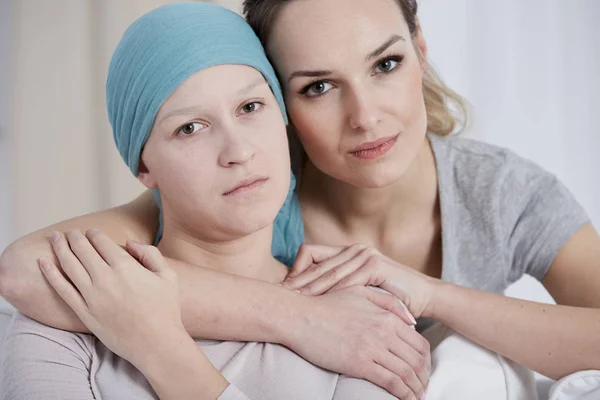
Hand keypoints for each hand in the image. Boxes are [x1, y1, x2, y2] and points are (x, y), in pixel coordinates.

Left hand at [38, 229, 185, 367]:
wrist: (156, 343)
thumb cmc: (166, 309)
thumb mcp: (168, 275)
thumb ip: (150, 253)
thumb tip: (129, 243)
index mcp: (126, 267)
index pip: (102, 242)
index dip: (94, 233)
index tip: (91, 231)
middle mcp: (105, 278)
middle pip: (82, 250)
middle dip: (74, 237)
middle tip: (70, 232)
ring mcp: (92, 296)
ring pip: (69, 265)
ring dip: (59, 248)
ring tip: (54, 238)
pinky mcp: (84, 313)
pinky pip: (62, 289)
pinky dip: (50, 274)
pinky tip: (42, 263)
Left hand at [283, 244, 436, 318]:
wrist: (422, 296)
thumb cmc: (388, 295)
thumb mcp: (359, 288)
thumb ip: (338, 285)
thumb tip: (305, 297)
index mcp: (346, 252)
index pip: (309, 252)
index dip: (294, 269)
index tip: (284, 289)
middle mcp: (354, 250)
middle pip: (316, 264)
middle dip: (296, 282)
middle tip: (279, 297)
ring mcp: (365, 256)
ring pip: (329, 272)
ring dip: (310, 288)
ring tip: (294, 302)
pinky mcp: (376, 267)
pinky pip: (349, 281)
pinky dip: (334, 293)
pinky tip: (322, 305)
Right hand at [285, 285, 429, 399]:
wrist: (300, 316)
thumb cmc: (326, 305)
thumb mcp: (360, 293)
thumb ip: (389, 302)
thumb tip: (412, 321)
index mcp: (386, 316)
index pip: (419, 343)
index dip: (426, 361)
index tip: (423, 372)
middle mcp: (384, 332)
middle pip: (417, 361)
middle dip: (424, 378)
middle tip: (423, 389)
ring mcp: (372, 348)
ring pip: (407, 374)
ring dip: (416, 389)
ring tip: (416, 398)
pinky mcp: (360, 364)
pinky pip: (391, 382)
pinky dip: (403, 394)